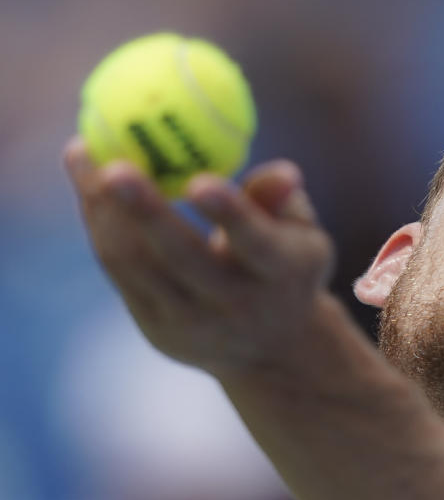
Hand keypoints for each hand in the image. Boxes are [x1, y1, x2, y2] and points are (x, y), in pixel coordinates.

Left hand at [63, 136, 335, 378]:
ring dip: (102, 208)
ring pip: (136, 263)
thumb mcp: (304, 234)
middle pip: (182, 258)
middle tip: (114, 166)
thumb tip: (284, 172)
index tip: (201, 180)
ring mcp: (191, 323)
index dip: (230, 214)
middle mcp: (236, 305)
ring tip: (82, 152)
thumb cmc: (288, 266)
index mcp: (281, 274)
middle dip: (145, 211)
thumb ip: (283, 199)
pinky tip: (87, 182)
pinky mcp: (156, 328)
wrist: (271, 346)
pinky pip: (119, 268)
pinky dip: (98, 222)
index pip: (255, 243)